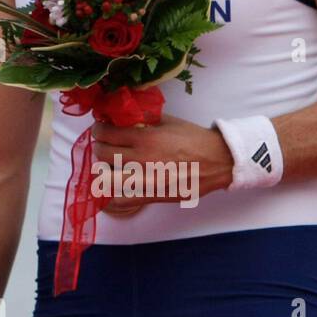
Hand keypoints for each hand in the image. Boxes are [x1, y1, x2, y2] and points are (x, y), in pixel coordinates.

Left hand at [89, 112, 234, 215]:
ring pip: (107, 178)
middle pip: (103, 154)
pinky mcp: (152, 196)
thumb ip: (142, 119)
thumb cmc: (193, 138)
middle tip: (102, 143)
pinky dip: (111, 194)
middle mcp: (141, 160)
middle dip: (98, 146)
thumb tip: (121, 116)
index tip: (100, 128)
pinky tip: (111, 186)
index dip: (98, 129)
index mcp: (145, 139)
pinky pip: (122, 200)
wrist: (217, 161)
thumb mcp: (167, 121)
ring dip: (102, 169)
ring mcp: (146, 181)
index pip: (106, 133)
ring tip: (106, 164)